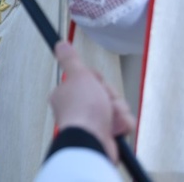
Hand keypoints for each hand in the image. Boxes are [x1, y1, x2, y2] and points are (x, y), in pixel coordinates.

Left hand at [51, 42, 134, 162]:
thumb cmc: (82, 107)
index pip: (90, 80)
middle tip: (105, 100)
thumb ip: (70, 60)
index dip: (97, 80)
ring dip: (118, 110)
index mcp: (67, 94)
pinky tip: (117, 127)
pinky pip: (122, 123)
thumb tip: (60, 44)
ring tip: (111, 117)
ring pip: (116, 108)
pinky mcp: (106, 135)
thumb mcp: (77, 75)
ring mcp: (92, 123)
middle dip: (111, 96)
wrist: (92, 139)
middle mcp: (78, 109)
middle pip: (105, 93)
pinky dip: (122, 124)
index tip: (96, 82)